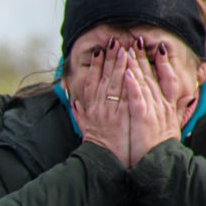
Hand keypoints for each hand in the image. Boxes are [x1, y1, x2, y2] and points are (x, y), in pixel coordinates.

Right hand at [68, 38, 131, 167]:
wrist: (103, 164)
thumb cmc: (98, 149)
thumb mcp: (85, 130)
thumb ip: (80, 115)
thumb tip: (74, 103)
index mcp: (93, 109)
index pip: (94, 82)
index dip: (97, 66)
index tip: (100, 51)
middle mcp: (101, 108)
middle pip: (106, 78)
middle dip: (111, 58)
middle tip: (115, 42)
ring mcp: (112, 112)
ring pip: (117, 83)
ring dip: (121, 64)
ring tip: (126, 48)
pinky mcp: (123, 118)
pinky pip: (127, 96)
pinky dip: (129, 83)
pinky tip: (132, 70)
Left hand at [126, 38, 194, 164]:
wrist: (159, 162)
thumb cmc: (158, 145)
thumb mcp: (170, 125)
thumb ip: (173, 111)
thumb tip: (186, 100)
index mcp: (164, 105)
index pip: (165, 78)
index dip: (161, 63)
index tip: (157, 47)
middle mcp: (160, 104)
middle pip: (151, 76)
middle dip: (142, 58)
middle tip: (136, 41)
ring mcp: (151, 110)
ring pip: (143, 83)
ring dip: (135, 65)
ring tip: (127, 50)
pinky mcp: (142, 118)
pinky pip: (137, 98)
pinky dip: (133, 85)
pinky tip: (127, 73)